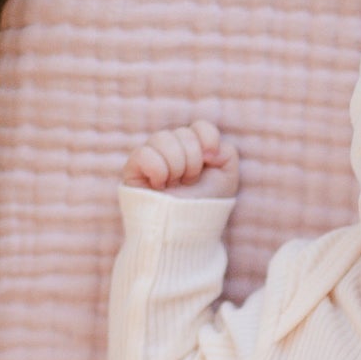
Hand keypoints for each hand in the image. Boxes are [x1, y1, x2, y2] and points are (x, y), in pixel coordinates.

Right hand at [122, 120, 239, 197]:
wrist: (188, 233)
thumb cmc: (206, 207)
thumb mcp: (227, 178)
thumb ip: (226, 152)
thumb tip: (208, 148)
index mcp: (192, 149)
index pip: (200, 126)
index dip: (209, 139)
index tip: (211, 161)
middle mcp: (170, 149)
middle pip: (184, 133)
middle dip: (193, 162)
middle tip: (189, 182)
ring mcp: (151, 158)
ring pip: (163, 139)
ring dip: (177, 166)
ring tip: (175, 185)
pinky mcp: (133, 170)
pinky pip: (144, 153)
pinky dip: (158, 170)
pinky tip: (160, 185)